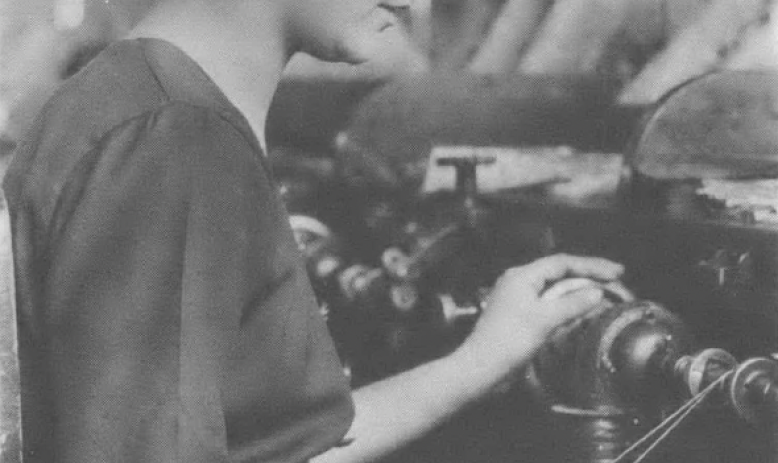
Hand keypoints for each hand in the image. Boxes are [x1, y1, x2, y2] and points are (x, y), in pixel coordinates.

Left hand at [456, 254, 624, 379]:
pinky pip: (548, 303)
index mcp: (522, 275)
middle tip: (615, 278)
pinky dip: (567, 304)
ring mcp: (518, 299)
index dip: (591, 265)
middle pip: (558, 272)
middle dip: (587, 275)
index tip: (616, 271)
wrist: (481, 368)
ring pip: (554, 288)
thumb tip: (596, 292)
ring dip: (578, 289)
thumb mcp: (544, 319)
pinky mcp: (520, 316)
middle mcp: (519, 282)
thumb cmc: (509, 341)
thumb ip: (572, 303)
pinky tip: (581, 308)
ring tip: (604, 292)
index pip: (562, 262)